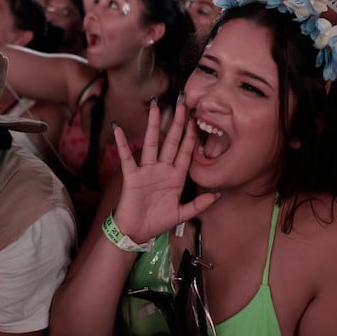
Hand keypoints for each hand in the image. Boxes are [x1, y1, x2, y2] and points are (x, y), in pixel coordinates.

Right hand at [113, 100, 218, 243]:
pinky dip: (122, 143)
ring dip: (153, 124)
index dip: (191, 135)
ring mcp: (147, 170)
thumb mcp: (181, 214)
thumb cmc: (157, 222)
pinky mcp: (133, 176)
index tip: (196, 118)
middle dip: (177, 122)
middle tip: (182, 102)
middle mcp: (162, 169)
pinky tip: (119, 129)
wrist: (136, 233)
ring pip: (152, 143)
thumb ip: (199, 205)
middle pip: (171, 140)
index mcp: (176, 177)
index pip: (186, 151)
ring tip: (155, 106)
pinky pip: (127, 157)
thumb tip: (217, 194)